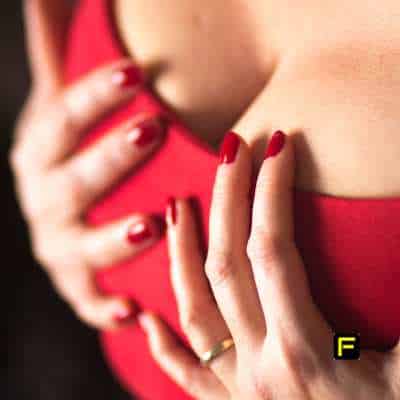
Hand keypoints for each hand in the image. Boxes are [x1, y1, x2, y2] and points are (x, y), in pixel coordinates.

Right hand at [10, 0, 165, 329]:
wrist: (69, 214)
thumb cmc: (77, 156)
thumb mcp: (66, 110)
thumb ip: (61, 62)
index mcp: (42, 155)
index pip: (64, 120)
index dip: (94, 97)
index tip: (134, 73)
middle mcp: (44, 202)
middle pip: (73, 181)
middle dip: (110, 159)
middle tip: (153, 132)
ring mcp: (58, 248)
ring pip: (82, 246)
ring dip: (113, 240)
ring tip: (150, 226)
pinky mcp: (75, 286)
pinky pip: (88, 302)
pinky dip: (107, 309)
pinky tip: (134, 312)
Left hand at [137, 130, 399, 398]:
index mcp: (305, 353)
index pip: (273, 248)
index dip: (273, 190)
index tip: (280, 143)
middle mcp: (258, 366)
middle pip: (227, 263)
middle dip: (228, 198)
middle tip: (230, 149)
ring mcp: (236, 389)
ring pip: (192, 306)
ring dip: (178, 252)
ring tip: (175, 206)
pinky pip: (185, 372)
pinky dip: (160, 344)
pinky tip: (143, 317)